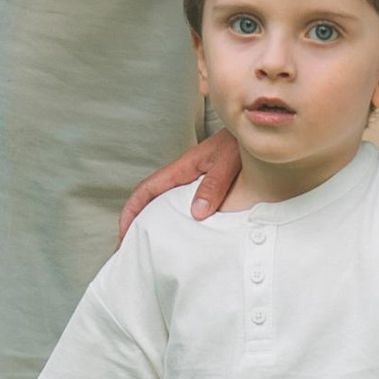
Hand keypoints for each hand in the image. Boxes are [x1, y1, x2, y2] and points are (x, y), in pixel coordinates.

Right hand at [119, 129, 240, 239]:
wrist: (254, 130)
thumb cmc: (241, 142)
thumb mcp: (228, 162)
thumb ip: (213, 184)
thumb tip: (196, 213)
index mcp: (182, 168)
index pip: (147, 189)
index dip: (131, 210)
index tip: (124, 233)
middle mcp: (183, 173)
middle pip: (150, 197)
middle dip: (136, 220)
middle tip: (132, 247)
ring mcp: (193, 178)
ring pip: (166, 200)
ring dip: (154, 219)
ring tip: (152, 245)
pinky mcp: (206, 182)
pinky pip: (183, 202)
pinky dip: (174, 217)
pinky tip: (182, 232)